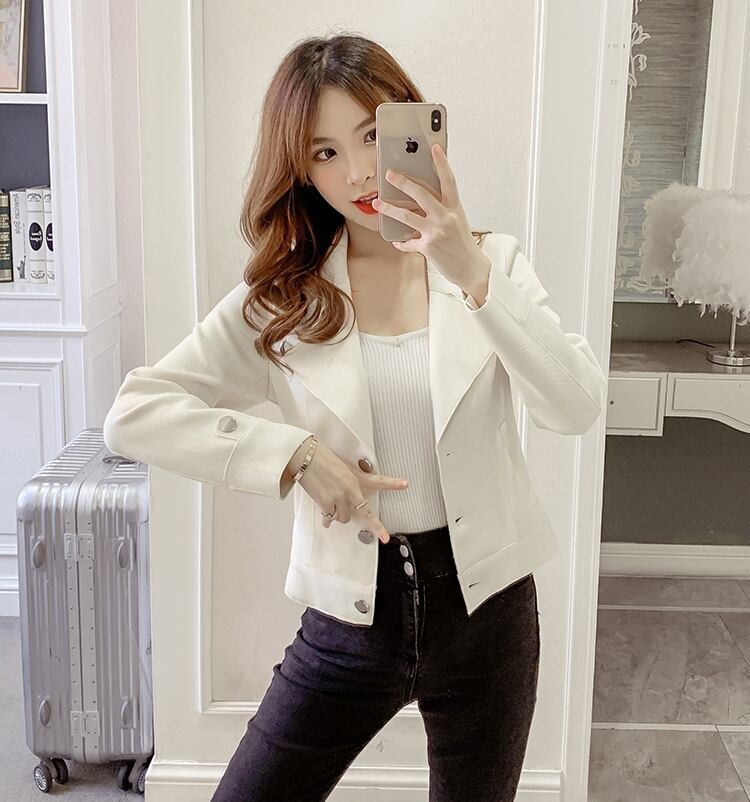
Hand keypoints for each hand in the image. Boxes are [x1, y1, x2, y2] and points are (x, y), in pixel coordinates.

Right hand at [297, 439, 408, 543]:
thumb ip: (351, 482)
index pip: (378, 480)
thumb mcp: (343, 467)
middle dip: (374, 525)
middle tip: (384, 537)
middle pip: (364, 513)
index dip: (393, 483)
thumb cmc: (321, 457)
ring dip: (341, 515)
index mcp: (356, 477)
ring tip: (336, 509)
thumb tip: (352, 495)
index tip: (405, 484)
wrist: (304, 456)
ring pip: (344, 517)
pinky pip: (329, 519)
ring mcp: (338, 497)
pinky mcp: (325, 502)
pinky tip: (326, 522)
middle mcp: (350, 489)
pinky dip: (327, 520)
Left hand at [372, 143, 484, 287]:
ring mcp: (436, 232)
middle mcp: (445, 217)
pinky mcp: (427, 247)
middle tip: (389, 174)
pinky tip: (397, 241)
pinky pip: (407, 242)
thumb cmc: (463, 245)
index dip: (442, 163)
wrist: (470, 268)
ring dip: (389, 209)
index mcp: (455, 208)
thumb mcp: (457, 222)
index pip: (448, 181)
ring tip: (377, 203)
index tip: (435, 147)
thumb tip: (420, 202)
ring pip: (407, 216)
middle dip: (403, 182)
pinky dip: (401, 242)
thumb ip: (442, 209)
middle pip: (421, 194)